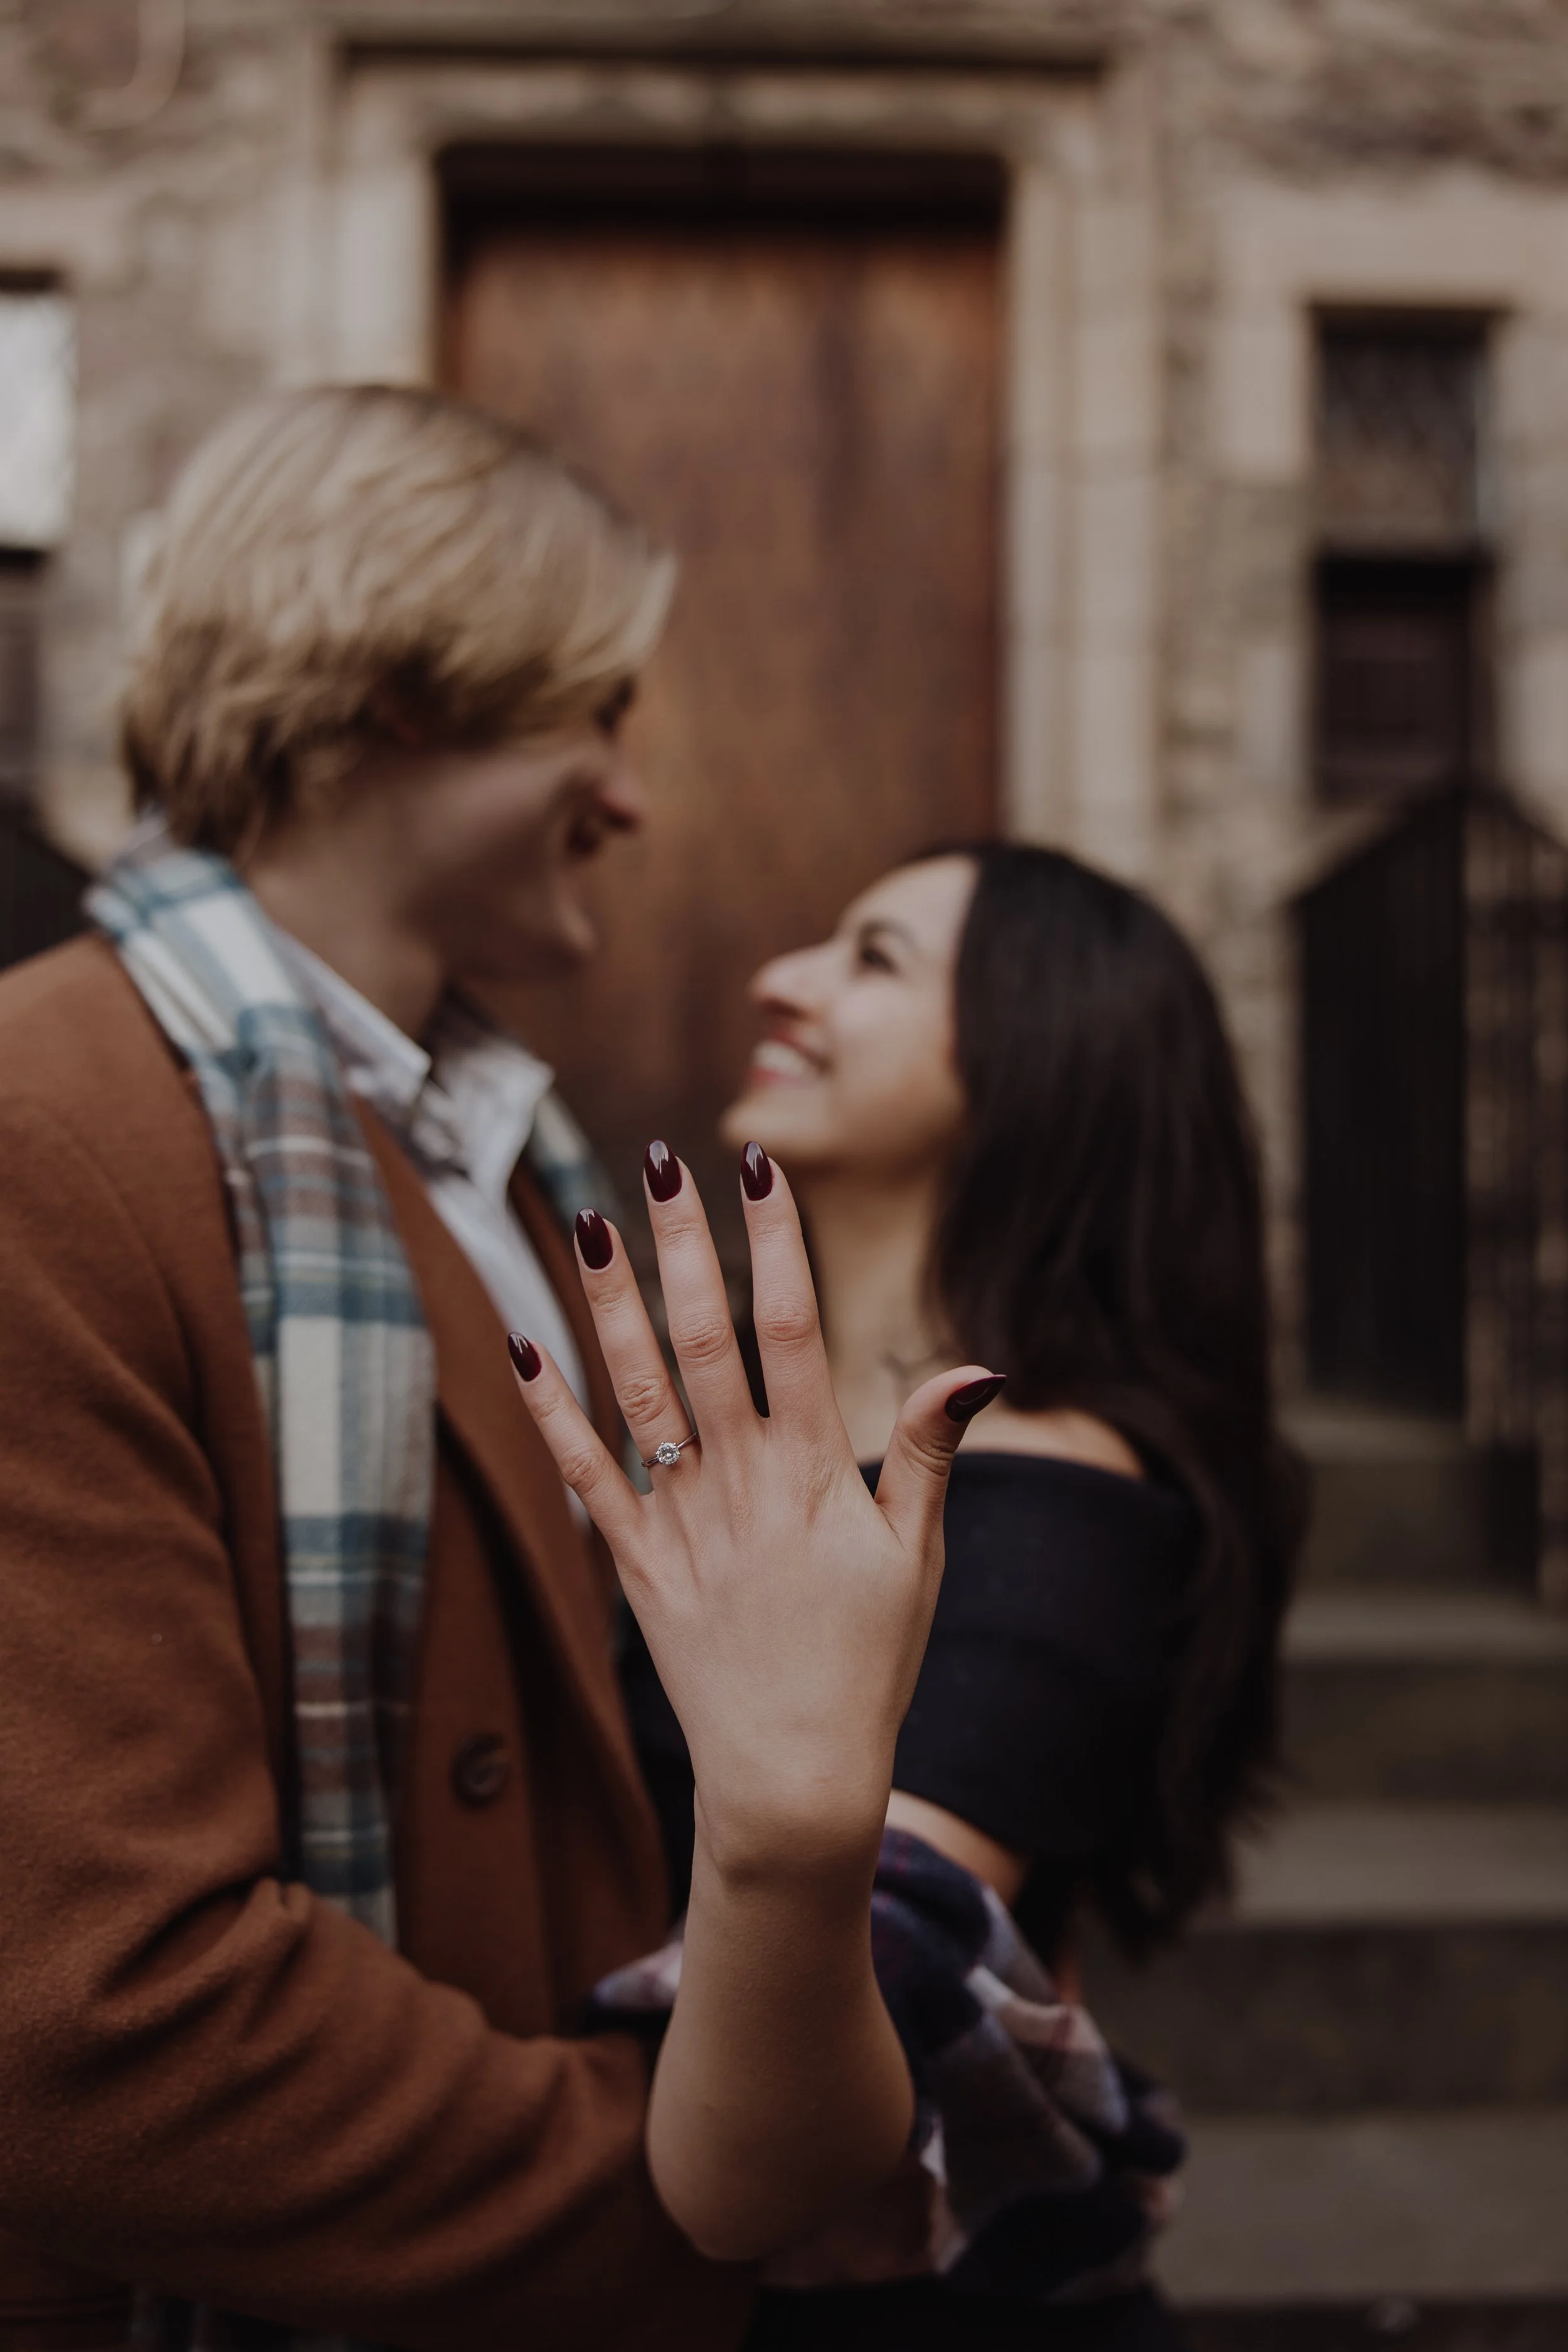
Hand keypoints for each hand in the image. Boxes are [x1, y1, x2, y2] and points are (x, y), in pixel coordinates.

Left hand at [508, 1140, 1001, 1880]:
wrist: (793, 1777)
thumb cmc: (868, 1664)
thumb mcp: (919, 1557)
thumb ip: (929, 1453)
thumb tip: (977, 1365)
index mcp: (814, 1471)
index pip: (791, 1329)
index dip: (773, 1242)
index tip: (757, 1166)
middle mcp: (740, 1482)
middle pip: (706, 1338)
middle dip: (685, 1242)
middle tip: (661, 1159)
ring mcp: (680, 1521)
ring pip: (638, 1391)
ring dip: (613, 1305)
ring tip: (595, 1223)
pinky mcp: (635, 1565)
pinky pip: (584, 1478)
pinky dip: (550, 1414)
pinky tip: (522, 1349)